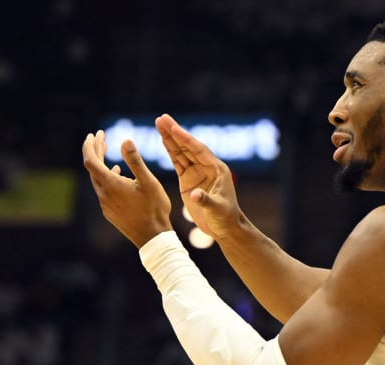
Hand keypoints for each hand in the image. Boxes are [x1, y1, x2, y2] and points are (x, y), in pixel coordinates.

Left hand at [83, 130, 171, 247]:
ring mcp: (105, 205)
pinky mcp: (110, 212)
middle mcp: (103, 194)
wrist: (153, 237)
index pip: (90, 160)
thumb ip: (135, 160)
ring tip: (107, 152)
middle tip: (101, 138)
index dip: (91, 145)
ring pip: (97, 179)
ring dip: (101, 164)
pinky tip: (117, 174)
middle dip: (95, 151)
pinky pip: (103, 190)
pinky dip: (106, 177)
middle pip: (92, 168)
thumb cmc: (153, 208)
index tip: (95, 134)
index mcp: (111, 185)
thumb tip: (125, 140)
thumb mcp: (148, 181)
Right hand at [155, 114, 243, 239]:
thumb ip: (205, 201)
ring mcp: (197, 172)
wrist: (224, 228)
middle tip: (162, 118)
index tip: (174, 128)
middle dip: (175, 132)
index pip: (199, 150)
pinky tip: (163, 139)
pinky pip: (178, 161)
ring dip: (170, 138)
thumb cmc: (225, 218)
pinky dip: (170, 150)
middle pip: (189, 146)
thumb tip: (194, 195)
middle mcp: (207, 167)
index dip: (186, 139)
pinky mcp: (188, 179)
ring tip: (159, 123)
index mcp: (217, 169)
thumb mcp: (217, 210)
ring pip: (182, 151)